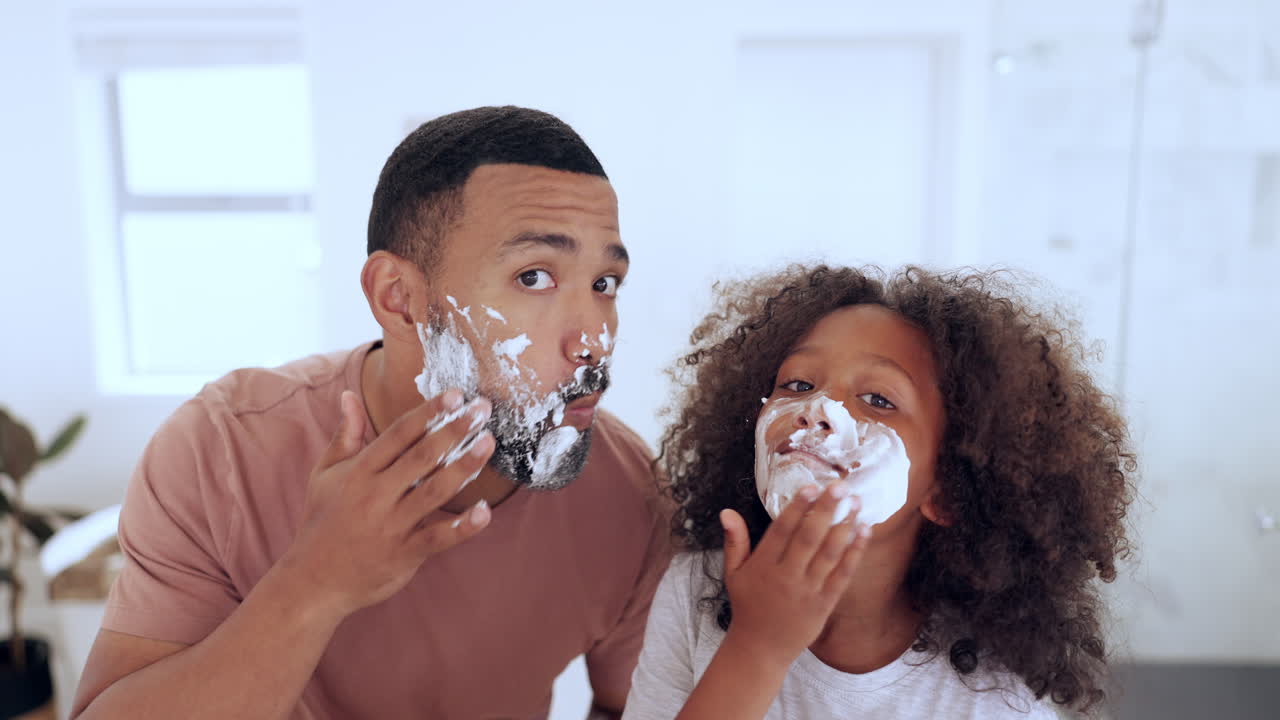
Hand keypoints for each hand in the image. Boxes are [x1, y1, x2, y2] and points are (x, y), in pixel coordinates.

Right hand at [282, 388, 495, 615]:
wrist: (312, 581)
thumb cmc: (322, 520)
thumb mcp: (325, 474)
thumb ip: (346, 435)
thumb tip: (349, 395)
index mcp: (360, 471)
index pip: (399, 434)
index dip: (428, 412)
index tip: (455, 395)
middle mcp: (376, 494)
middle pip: (422, 456)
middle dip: (454, 430)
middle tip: (482, 410)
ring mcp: (392, 525)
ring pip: (434, 491)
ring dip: (464, 466)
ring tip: (488, 444)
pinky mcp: (404, 554)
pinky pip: (437, 538)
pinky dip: (462, 527)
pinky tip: (485, 512)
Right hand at [719, 483, 872, 663]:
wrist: (761, 648)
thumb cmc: (748, 605)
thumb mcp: (733, 573)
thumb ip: (734, 540)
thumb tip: (726, 511)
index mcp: (763, 565)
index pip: (782, 530)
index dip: (797, 507)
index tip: (811, 486)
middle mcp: (786, 576)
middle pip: (809, 537)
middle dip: (826, 509)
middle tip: (841, 486)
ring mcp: (807, 590)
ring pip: (829, 554)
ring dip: (845, 526)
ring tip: (856, 503)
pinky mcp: (824, 603)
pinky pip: (842, 574)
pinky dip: (854, 552)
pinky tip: (863, 532)